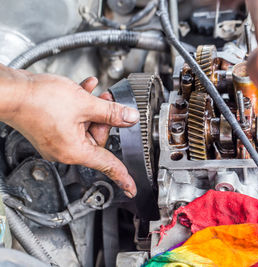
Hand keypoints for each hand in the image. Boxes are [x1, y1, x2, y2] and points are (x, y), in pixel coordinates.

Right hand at [3, 72, 138, 197]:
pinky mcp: (49, 130)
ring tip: (91, 92)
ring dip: (92, 109)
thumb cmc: (39, 100)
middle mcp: (64, 150)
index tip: (131, 188)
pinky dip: (80, 107)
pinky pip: (72, 122)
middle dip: (104, 118)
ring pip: (85, 126)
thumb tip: (129, 118)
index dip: (122, 176)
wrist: (10, 91)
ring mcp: (56, 141)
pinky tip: (83, 90)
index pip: (107, 165)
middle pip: (97, 138)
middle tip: (105, 101)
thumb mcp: (85, 104)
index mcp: (74, 151)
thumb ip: (112, 113)